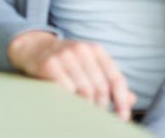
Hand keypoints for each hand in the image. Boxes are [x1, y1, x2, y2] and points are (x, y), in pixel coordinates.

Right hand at [6, 30, 135, 119]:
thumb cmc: (66, 60)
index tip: (122, 117)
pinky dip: (72, 102)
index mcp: (96, 50)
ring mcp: (64, 56)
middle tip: (99, 118)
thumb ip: (109, 81)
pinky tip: (71, 106)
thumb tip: (132, 100)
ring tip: (86, 114)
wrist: (33, 47)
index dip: (122, 100)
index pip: (116, 78)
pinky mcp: (49, 64)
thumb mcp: (89, 65)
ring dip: (88, 108)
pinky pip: (67, 90)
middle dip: (103, 108)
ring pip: (85, 91)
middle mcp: (82, 50)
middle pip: (101, 87)